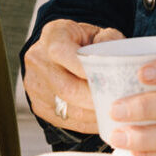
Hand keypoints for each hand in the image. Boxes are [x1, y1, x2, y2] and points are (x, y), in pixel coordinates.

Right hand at [23, 19, 124, 134]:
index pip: (62, 52)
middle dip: (95, 98)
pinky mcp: (38, 106)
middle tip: (119, 103)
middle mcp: (38, 60)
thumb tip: (116, 60)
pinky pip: (65, 121)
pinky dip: (87, 123)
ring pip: (67, 109)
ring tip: (115, 113)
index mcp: (53, 35)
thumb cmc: (83, 41)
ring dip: (94, 115)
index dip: (84, 69)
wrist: (60, 50)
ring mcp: (35, 85)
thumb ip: (109, 41)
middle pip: (66, 88)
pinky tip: (103, 119)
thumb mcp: (98, 32)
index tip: (107, 79)